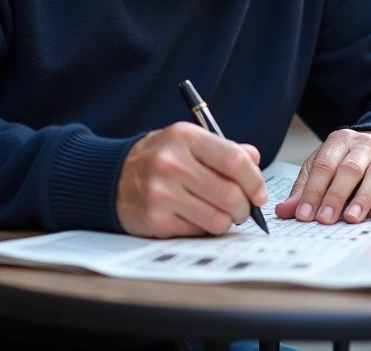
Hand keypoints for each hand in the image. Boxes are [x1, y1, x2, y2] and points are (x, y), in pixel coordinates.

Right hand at [116, 122, 266, 237]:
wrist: (111, 178)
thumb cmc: (158, 158)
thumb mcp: (187, 141)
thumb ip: (223, 149)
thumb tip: (254, 159)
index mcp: (185, 137)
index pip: (234, 160)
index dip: (255, 180)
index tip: (259, 193)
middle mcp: (172, 163)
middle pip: (230, 194)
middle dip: (245, 208)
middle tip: (243, 209)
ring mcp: (161, 193)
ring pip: (218, 219)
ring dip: (227, 221)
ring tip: (221, 214)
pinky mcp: (155, 220)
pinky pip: (198, 233)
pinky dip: (205, 229)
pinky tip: (196, 218)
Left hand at [275, 129, 370, 224]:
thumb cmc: (347, 163)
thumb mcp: (322, 168)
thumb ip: (304, 190)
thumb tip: (284, 211)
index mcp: (340, 141)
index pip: (324, 165)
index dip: (313, 190)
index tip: (304, 214)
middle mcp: (364, 147)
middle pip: (350, 169)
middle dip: (335, 196)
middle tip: (324, 219)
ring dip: (362, 199)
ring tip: (350, 218)